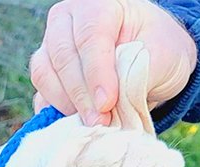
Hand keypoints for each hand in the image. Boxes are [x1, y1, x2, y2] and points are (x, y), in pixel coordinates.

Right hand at [31, 0, 196, 125]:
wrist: (150, 60)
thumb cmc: (157, 49)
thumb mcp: (159, 56)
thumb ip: (134, 75)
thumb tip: (105, 106)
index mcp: (99, 5)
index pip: (90, 36)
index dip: (96, 72)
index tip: (107, 103)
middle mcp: (67, 21)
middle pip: (62, 56)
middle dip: (80, 94)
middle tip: (99, 121)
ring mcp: (50, 47)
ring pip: (44, 75)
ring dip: (66, 104)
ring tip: (91, 121)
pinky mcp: (45, 76)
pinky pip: (40, 95)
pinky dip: (55, 113)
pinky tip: (75, 123)